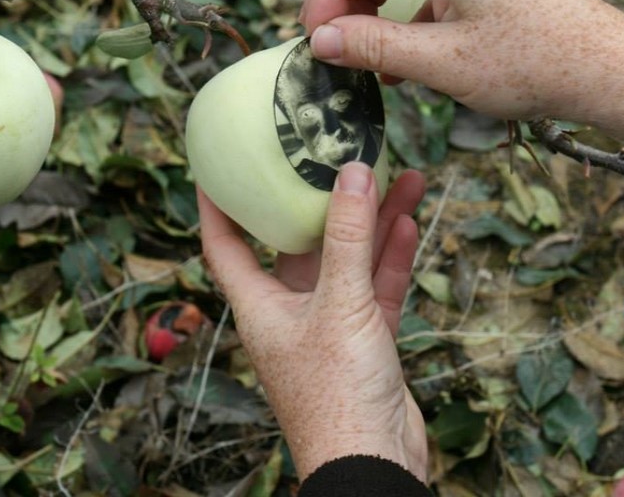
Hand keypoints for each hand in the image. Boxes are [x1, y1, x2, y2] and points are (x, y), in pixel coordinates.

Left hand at [198, 162, 427, 481]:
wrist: (373, 464)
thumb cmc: (336, 397)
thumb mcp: (341, 306)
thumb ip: (349, 239)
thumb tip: (352, 173)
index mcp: (260, 305)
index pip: (225, 245)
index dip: (218, 205)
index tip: (219, 165)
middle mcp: (290, 310)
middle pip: (302, 243)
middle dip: (324, 202)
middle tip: (340, 160)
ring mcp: (330, 324)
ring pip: (349, 260)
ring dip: (372, 222)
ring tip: (399, 177)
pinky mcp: (364, 337)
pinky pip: (375, 285)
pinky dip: (389, 256)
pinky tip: (406, 223)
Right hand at [301, 0, 623, 145]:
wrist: (606, 72)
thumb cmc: (534, 62)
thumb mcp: (442, 61)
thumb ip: (373, 46)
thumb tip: (319, 42)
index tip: (317, 37)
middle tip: (332, 42)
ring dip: (371, 6)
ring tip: (361, 54)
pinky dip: (402, 15)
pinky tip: (396, 60)